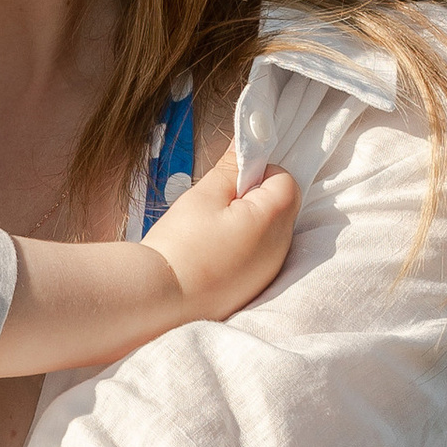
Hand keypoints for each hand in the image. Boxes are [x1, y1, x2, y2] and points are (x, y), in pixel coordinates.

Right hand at [142, 141, 298, 325]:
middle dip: (254, 198)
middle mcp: (281, 248)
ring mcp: (270, 271)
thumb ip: (231, 168)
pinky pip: (259, 255)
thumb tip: (246, 146)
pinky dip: (242, 248)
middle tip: (216, 206)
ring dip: (248, 223)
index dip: (258, 173)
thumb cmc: (181, 245)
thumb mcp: (204, 196)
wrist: (160, 300)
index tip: (229, 183)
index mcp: (273, 220)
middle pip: (281, 206)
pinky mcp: (255, 287)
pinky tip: (212, 254)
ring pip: (269, 232)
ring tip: (210, 233)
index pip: (285, 180)